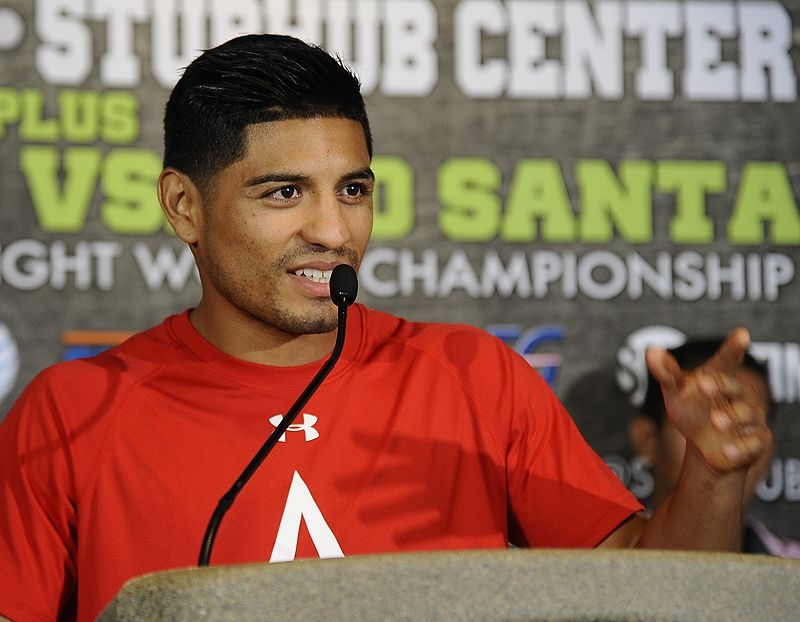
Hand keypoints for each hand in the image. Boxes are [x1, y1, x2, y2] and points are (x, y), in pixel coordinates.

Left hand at [645, 327, 770, 472]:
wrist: (705, 448)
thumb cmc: (692, 411)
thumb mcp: (675, 392)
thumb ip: (666, 373)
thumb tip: (651, 350)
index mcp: (719, 378)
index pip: (727, 360)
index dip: (734, 347)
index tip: (742, 333)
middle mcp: (738, 395)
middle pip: (733, 385)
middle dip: (720, 385)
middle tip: (702, 385)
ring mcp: (749, 418)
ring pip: (747, 413)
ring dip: (731, 417)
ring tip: (714, 422)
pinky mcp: (755, 441)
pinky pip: (753, 443)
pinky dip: (741, 446)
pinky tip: (728, 450)